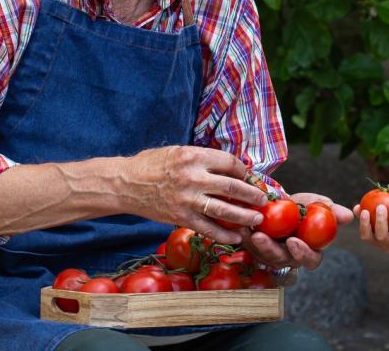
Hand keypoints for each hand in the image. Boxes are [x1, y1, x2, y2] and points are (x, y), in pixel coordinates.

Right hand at [118, 145, 266, 243]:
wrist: (126, 184)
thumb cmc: (152, 165)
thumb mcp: (178, 151)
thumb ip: (203, 159)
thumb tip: (230, 168)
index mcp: (194, 156)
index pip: (230, 163)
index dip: (244, 172)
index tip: (250, 178)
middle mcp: (193, 177)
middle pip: (233, 187)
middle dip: (252, 194)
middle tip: (263, 199)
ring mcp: (188, 199)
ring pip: (225, 210)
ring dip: (245, 216)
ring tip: (257, 219)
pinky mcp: (181, 217)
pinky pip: (208, 228)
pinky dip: (225, 234)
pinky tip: (236, 237)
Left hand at [241, 193, 352, 270]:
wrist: (280, 202)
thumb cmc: (302, 207)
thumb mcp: (316, 204)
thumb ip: (331, 211)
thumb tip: (350, 215)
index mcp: (309, 250)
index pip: (310, 260)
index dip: (302, 254)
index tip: (294, 241)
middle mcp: (290, 257)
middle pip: (283, 261)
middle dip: (271, 251)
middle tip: (262, 237)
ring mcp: (271, 255)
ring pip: (264, 256)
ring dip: (255, 244)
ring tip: (249, 229)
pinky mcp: (255, 249)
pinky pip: (249, 247)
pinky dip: (245, 237)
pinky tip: (242, 226)